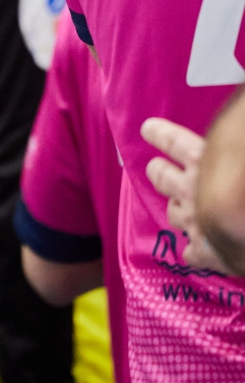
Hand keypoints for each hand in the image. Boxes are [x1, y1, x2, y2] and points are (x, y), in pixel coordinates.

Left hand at [141, 117, 228, 272]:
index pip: (173, 141)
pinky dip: (195, 250)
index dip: (159, 134)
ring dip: (177, 208)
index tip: (147, 129)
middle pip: (162, 177)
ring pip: (173, 213)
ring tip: (183, 207)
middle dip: (157, 172)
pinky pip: (191, 252)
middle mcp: (190, 189)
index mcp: (200, 159)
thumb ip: (228, 151)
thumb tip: (231, 130)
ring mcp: (193, 222)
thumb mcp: (237, 152)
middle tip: (154, 168)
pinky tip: (199, 251)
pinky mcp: (203, 253)